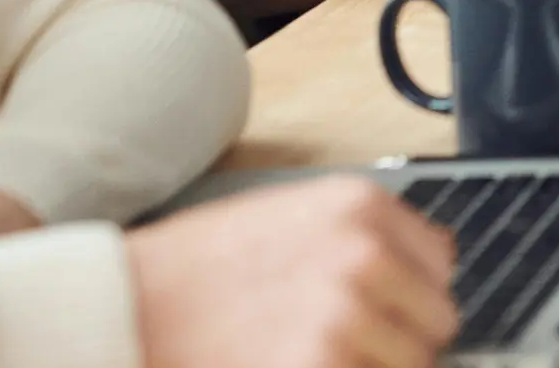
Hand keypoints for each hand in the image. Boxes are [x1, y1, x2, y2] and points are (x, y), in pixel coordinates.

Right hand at [126, 176, 456, 367]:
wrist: (118, 307)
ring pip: (411, 364)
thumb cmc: (193, 269)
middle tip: (339, 347)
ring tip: (310, 358)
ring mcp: (346, 314)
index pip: (440, 264)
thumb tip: (423, 265)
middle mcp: (364, 252)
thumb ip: (362, 236)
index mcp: (361, 206)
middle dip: (396, 340)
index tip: (382, 312)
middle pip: (435, 320)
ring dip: (370, 367)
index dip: (409, 297)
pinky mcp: (320, 365)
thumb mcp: (290, 217)